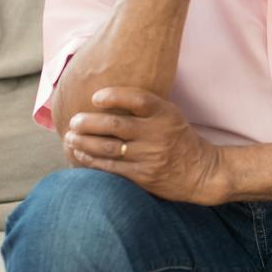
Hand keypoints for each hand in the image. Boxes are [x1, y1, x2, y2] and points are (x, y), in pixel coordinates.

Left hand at [63, 87, 227, 204]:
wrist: (202, 172)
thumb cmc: (178, 138)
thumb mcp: (169, 114)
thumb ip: (145, 106)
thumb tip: (104, 95)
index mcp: (164, 114)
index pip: (138, 100)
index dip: (114, 96)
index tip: (95, 97)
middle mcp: (157, 134)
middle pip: (115, 126)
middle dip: (88, 123)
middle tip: (73, 121)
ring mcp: (149, 157)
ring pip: (108, 148)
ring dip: (83, 142)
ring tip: (69, 137)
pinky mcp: (143, 176)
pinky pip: (111, 168)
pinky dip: (91, 160)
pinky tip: (79, 153)